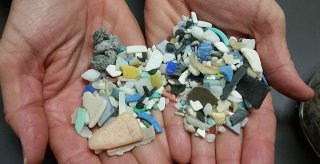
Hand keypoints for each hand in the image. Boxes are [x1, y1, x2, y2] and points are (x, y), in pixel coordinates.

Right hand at [0, 0, 169, 162]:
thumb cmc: (38, 14)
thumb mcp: (18, 58)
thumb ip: (23, 107)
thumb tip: (28, 154)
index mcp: (60, 106)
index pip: (76, 148)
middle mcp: (92, 101)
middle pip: (112, 139)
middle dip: (130, 159)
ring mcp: (118, 86)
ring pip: (137, 121)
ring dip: (152, 143)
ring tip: (168, 160)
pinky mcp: (138, 68)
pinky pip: (153, 93)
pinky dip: (165, 112)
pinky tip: (177, 131)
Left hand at [144, 0, 309, 162]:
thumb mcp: (262, 20)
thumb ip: (277, 59)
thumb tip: (303, 92)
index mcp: (244, 74)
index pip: (255, 117)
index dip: (257, 143)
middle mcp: (217, 82)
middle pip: (223, 126)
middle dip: (225, 153)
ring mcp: (190, 80)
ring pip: (195, 121)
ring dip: (198, 148)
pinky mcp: (165, 73)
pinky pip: (168, 104)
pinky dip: (172, 127)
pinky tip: (177, 148)